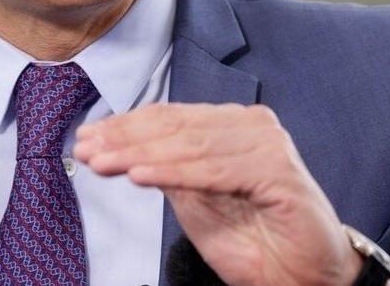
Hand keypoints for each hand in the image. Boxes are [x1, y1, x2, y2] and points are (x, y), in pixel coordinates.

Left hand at [74, 103, 362, 285]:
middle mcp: (251, 124)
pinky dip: (174, 172)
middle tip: (86, 149)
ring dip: (139, 154)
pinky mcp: (278, 171)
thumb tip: (122, 149)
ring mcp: (267, 143)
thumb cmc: (254, 240)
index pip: (169, 119)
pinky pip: (214, 170)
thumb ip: (167, 170)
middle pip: (175, 127)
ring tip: (103, 162)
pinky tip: (140, 176)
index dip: (125, 127)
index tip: (87, 139)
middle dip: (124, 139)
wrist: (304, 277)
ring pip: (190, 145)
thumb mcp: (196, 201)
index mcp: (231, 124)